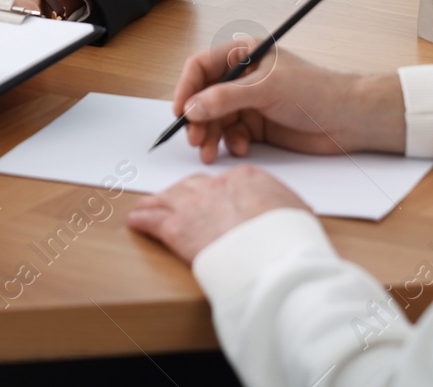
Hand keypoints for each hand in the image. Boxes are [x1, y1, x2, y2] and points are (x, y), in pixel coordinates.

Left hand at [127, 166, 309, 263]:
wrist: (272, 254)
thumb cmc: (289, 237)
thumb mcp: (296, 212)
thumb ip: (285, 207)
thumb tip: (291, 212)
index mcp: (245, 178)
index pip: (223, 182)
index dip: (214, 194)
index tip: (212, 202)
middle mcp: (215, 186)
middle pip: (191, 185)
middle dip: (182, 193)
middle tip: (176, 201)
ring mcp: (193, 205)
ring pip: (168, 198)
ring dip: (157, 203)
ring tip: (148, 207)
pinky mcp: (177, 228)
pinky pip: (152, 220)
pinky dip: (142, 221)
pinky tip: (136, 222)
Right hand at [174, 41, 404, 162]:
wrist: (348, 119)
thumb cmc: (314, 91)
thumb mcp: (266, 89)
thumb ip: (226, 98)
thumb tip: (191, 108)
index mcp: (243, 54)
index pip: (201, 66)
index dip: (186, 88)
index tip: (180, 111)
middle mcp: (242, 77)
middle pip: (203, 96)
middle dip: (197, 119)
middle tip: (194, 139)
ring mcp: (248, 102)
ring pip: (214, 119)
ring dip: (210, 136)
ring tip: (209, 153)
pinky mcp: (256, 125)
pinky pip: (231, 135)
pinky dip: (231, 144)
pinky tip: (242, 148)